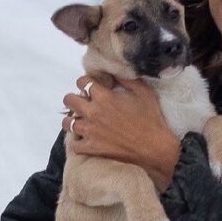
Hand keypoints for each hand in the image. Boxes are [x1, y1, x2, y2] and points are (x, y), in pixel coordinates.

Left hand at [62, 75, 180, 189]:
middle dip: (74, 99)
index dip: (84, 82)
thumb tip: (115, 72)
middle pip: (69, 100)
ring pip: (67, 122)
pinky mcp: (91, 148)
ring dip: (72, 120)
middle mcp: (93, 113)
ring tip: (81, 121)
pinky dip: (77, 141)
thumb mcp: (144, 93)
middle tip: (82, 103)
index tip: (88, 86)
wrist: (154, 148)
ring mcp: (90, 131)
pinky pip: (74, 143)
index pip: (83, 82)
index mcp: (105, 98)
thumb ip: (127, 79)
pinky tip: (84, 138)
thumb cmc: (151, 119)